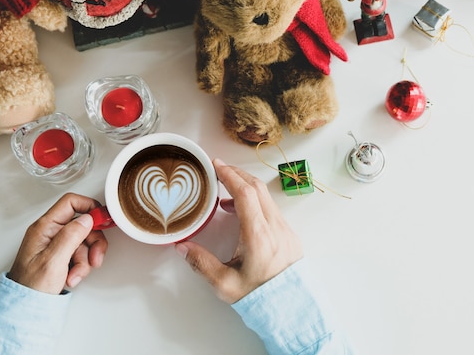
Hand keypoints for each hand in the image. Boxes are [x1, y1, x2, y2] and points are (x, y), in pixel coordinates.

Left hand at [7, 193, 107, 294]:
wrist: (25, 307)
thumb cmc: (31, 286)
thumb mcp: (53, 261)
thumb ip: (70, 237)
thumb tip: (87, 219)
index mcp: (45, 227)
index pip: (71, 203)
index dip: (90, 208)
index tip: (102, 220)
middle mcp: (50, 232)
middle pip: (83, 225)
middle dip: (93, 243)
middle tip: (95, 257)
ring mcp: (56, 244)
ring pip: (85, 241)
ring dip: (87, 259)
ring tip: (77, 273)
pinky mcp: (61, 255)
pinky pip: (81, 254)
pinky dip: (81, 266)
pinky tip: (72, 276)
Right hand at [176, 159, 302, 303]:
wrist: (291, 309)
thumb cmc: (260, 298)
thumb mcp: (225, 284)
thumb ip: (201, 263)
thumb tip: (181, 246)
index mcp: (259, 235)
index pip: (245, 193)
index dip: (230, 175)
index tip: (216, 165)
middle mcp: (275, 227)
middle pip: (257, 187)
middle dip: (237, 174)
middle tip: (218, 168)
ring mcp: (284, 229)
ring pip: (266, 196)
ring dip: (246, 186)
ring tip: (225, 190)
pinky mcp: (288, 234)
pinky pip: (271, 207)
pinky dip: (255, 199)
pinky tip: (240, 210)